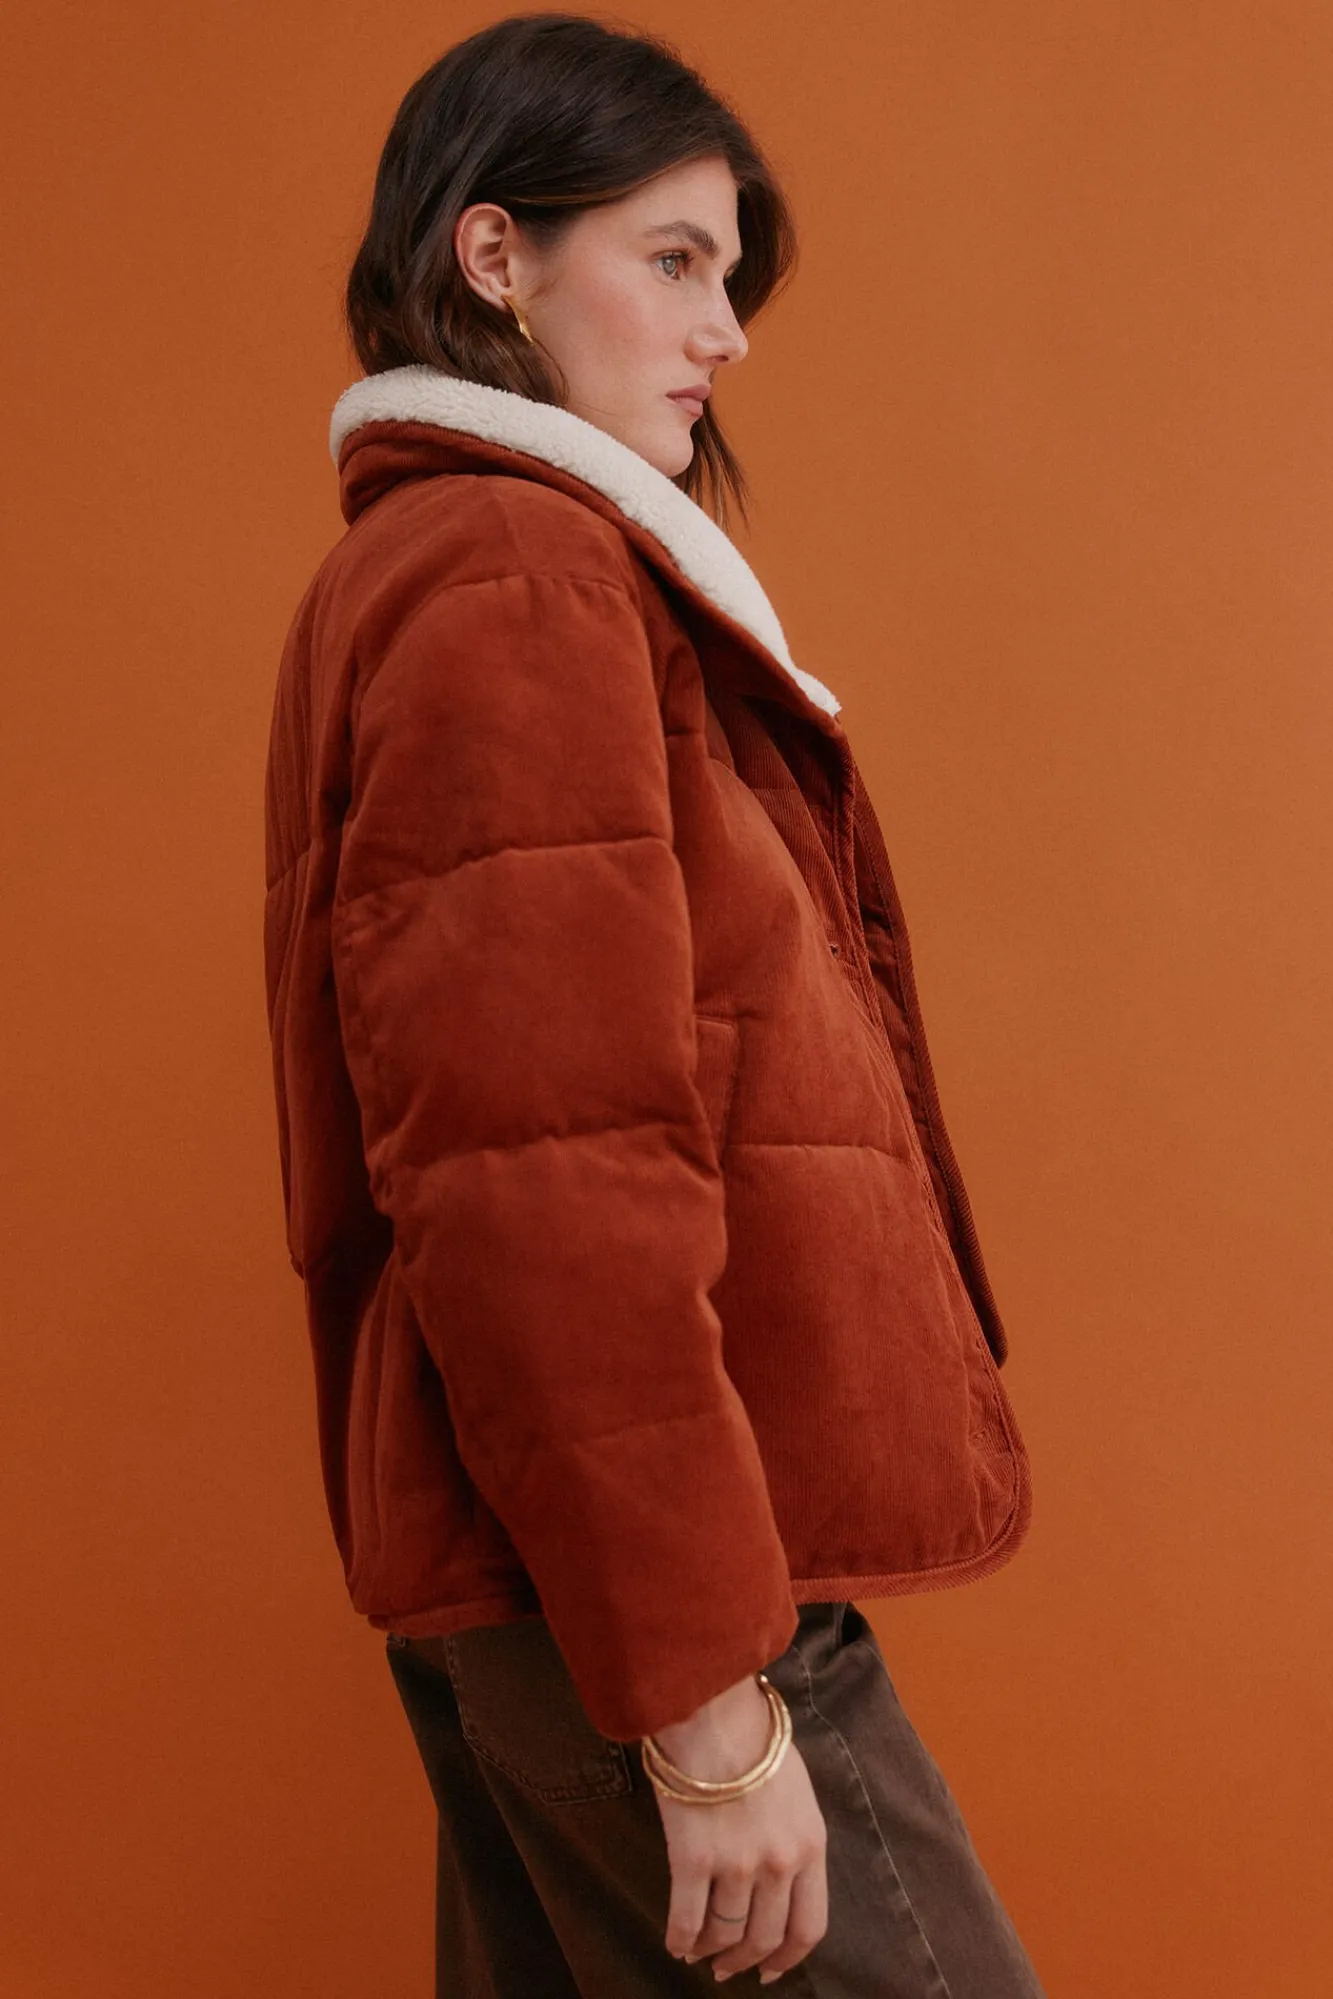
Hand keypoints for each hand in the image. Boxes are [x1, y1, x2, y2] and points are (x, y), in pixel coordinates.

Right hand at [648, 1674, 828, 1983]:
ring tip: (698, 1953)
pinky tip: (675, 1942)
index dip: (788, 1958)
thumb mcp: (797, 1790)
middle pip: (764, 1938)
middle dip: (744, 1961)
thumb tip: (779, 1879)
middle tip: (727, 1968)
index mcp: (810, 1846)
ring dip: (709, 1952)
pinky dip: (679, 1938)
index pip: (809, 1927)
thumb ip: (795, 1836)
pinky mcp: (692, 1858)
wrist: (714, 1710)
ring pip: (724, 1934)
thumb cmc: (754, 1738)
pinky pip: (686, 1918)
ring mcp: (735, 1864)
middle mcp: (778, 1864)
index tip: (771, 1971)